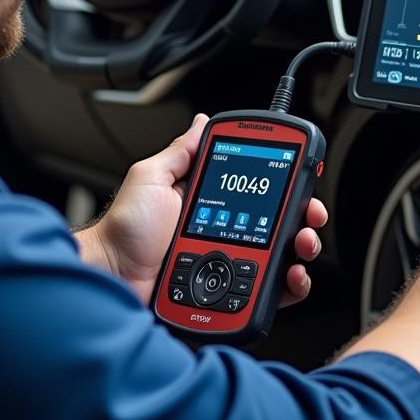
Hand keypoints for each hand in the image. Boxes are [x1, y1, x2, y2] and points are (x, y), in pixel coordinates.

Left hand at [77, 114, 328, 304]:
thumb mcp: (150, 178)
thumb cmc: (124, 231)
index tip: (302, 178)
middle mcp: (224, 233)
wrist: (110, 277)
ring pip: (281, 258)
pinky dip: (288, 286)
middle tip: (309, 216)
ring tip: (303, 245)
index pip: (258, 190)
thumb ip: (180, 153)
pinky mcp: (229, 296)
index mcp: (210, 204)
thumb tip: (202, 123)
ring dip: (303, 250)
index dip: (285, 184)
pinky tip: (290, 276)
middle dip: (304, 217)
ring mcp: (228, 264)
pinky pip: (268, 293)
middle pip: (279, 224)